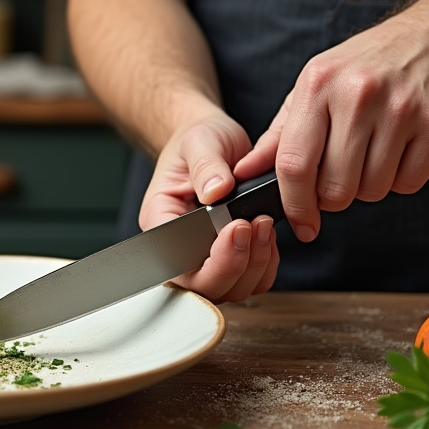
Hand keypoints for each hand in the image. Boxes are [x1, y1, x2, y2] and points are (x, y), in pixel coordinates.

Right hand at [140, 114, 279, 302]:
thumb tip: (216, 190)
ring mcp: (204, 255)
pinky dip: (265, 265)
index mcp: (160, 221)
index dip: (211, 257)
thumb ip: (206, 165)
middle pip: (204, 284)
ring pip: (229, 288)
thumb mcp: (200, 141)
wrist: (211, 141)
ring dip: (255, 265)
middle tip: (256, 226)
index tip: (236, 226)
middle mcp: (178, 246)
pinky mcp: (228, 256)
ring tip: (265, 226)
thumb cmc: (197, 141)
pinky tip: (268, 236)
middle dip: (237, 264)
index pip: (176, 262)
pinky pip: (249, 281)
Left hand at [236, 0, 428, 242]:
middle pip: (335, 187)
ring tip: (367, 156)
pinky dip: (399, 180)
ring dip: (366, 187)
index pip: (294, 164)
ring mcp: (400, 109)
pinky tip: (395, 152)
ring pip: (372, 190)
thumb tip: (244, 173)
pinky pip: (407, 183)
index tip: (300, 223)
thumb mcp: (312, 87)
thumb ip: (278, 135)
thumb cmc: (364, 65)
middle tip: (336, 179)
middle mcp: (357, 96)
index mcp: (317, 86)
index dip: (293, 204)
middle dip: (332, 198)